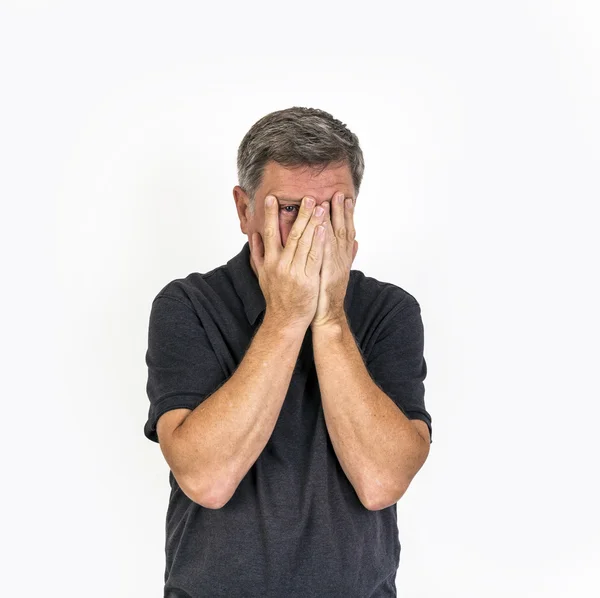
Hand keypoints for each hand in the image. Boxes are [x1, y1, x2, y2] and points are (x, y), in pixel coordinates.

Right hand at [250, 194, 326, 332]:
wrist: (285, 320)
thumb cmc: (276, 297)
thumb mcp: (261, 275)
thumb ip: (257, 254)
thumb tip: (253, 235)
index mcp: (269, 262)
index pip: (270, 233)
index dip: (271, 215)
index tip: (273, 198)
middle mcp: (281, 265)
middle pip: (291, 234)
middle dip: (300, 214)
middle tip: (306, 196)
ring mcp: (295, 272)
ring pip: (305, 243)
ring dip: (313, 223)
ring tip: (320, 206)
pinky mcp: (308, 279)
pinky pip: (314, 257)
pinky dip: (319, 242)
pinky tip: (323, 229)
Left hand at [310, 192, 357, 329]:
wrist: (326, 316)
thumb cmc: (327, 295)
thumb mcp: (337, 272)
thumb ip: (345, 256)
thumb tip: (354, 243)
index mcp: (341, 258)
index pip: (346, 232)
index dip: (347, 215)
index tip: (345, 197)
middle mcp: (340, 260)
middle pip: (342, 231)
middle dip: (341, 212)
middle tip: (339, 193)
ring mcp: (334, 267)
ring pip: (334, 239)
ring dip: (332, 221)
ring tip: (328, 203)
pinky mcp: (326, 274)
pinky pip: (324, 254)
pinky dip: (323, 240)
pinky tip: (321, 227)